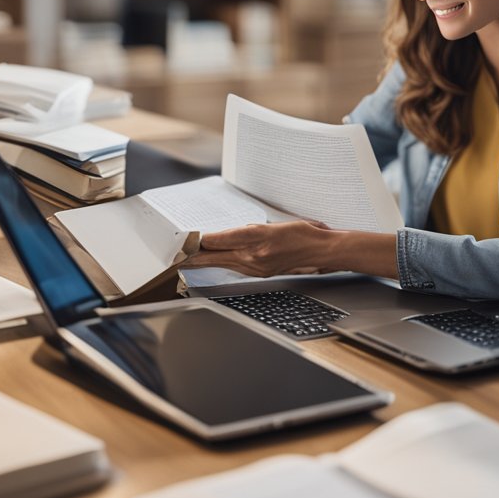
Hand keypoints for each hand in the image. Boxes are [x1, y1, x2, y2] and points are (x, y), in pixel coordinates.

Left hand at [181, 221, 332, 276]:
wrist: (322, 251)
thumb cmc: (303, 233)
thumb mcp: (274, 224)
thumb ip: (250, 231)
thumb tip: (228, 236)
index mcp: (256, 239)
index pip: (219, 240)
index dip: (200, 241)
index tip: (185, 240)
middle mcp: (253, 256)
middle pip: (216, 256)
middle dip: (195, 256)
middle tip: (176, 256)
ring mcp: (256, 267)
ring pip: (223, 263)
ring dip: (206, 260)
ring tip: (189, 260)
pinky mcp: (261, 272)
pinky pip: (236, 267)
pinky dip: (223, 263)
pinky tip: (216, 261)